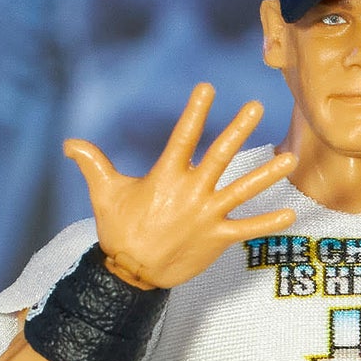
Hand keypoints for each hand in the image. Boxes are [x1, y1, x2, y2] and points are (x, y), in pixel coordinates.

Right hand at [63, 83, 297, 288]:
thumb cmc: (118, 230)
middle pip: (220, 155)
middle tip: (256, 105)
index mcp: (166, 176)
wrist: (132, 273)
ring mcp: (207, 216)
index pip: (183, 136)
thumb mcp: (104, 193)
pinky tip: (291, 214)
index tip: (207, 87)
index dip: (195, 111)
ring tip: (290, 159)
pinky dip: (269, 223)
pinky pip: (248, 229)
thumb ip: (93, 162)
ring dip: (267, 173)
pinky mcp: (218, 239)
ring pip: (243, 190)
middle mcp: (191, 192)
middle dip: (238, 129)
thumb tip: (69, 143)